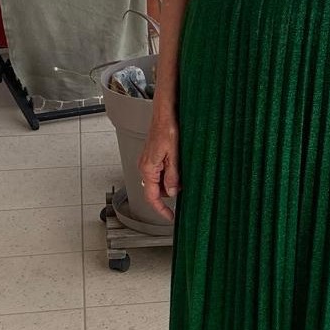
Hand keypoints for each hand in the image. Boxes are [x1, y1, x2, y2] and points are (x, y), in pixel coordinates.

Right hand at [137, 108, 179, 223]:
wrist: (165, 112)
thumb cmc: (168, 128)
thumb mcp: (174, 155)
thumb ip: (172, 175)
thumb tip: (171, 192)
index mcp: (148, 168)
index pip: (151, 197)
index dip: (161, 209)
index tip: (170, 217)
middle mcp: (145, 166)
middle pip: (156, 190)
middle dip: (169, 193)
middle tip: (183, 190)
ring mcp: (148, 161)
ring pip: (158, 181)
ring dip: (170, 182)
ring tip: (182, 174)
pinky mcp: (153, 156)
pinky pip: (160, 171)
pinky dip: (169, 173)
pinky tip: (178, 166)